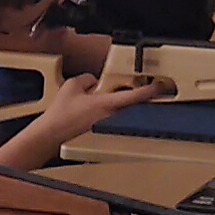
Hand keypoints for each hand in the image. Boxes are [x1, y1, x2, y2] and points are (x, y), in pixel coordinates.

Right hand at [46, 70, 169, 136]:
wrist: (52, 135)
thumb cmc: (61, 115)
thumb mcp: (71, 86)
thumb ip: (87, 79)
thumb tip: (94, 81)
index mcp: (108, 104)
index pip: (137, 95)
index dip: (152, 90)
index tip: (162, 86)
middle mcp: (112, 117)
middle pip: (132, 104)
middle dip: (134, 95)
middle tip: (136, 87)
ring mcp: (108, 126)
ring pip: (121, 112)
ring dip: (120, 105)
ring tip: (108, 99)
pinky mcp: (101, 132)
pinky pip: (111, 118)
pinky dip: (109, 113)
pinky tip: (95, 111)